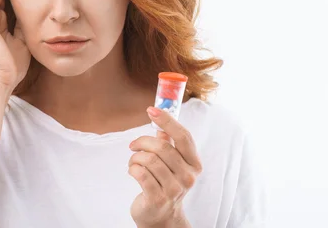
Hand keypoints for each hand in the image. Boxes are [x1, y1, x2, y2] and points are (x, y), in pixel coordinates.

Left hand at [128, 106, 200, 227]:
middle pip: (162, 147)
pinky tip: (133, 171)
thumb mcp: (172, 164)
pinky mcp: (158, 198)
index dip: (167, 121)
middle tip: (133, 145)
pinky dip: (132, 168)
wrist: (161, 217)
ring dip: (136, 157)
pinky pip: (141, 174)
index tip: (152, 110)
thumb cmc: (165, 184)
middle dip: (143, 142)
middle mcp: (188, 176)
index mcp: (194, 164)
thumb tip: (160, 120)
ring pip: (149, 160)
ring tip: (134, 162)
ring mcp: (174, 189)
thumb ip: (169, 143)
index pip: (183, 136)